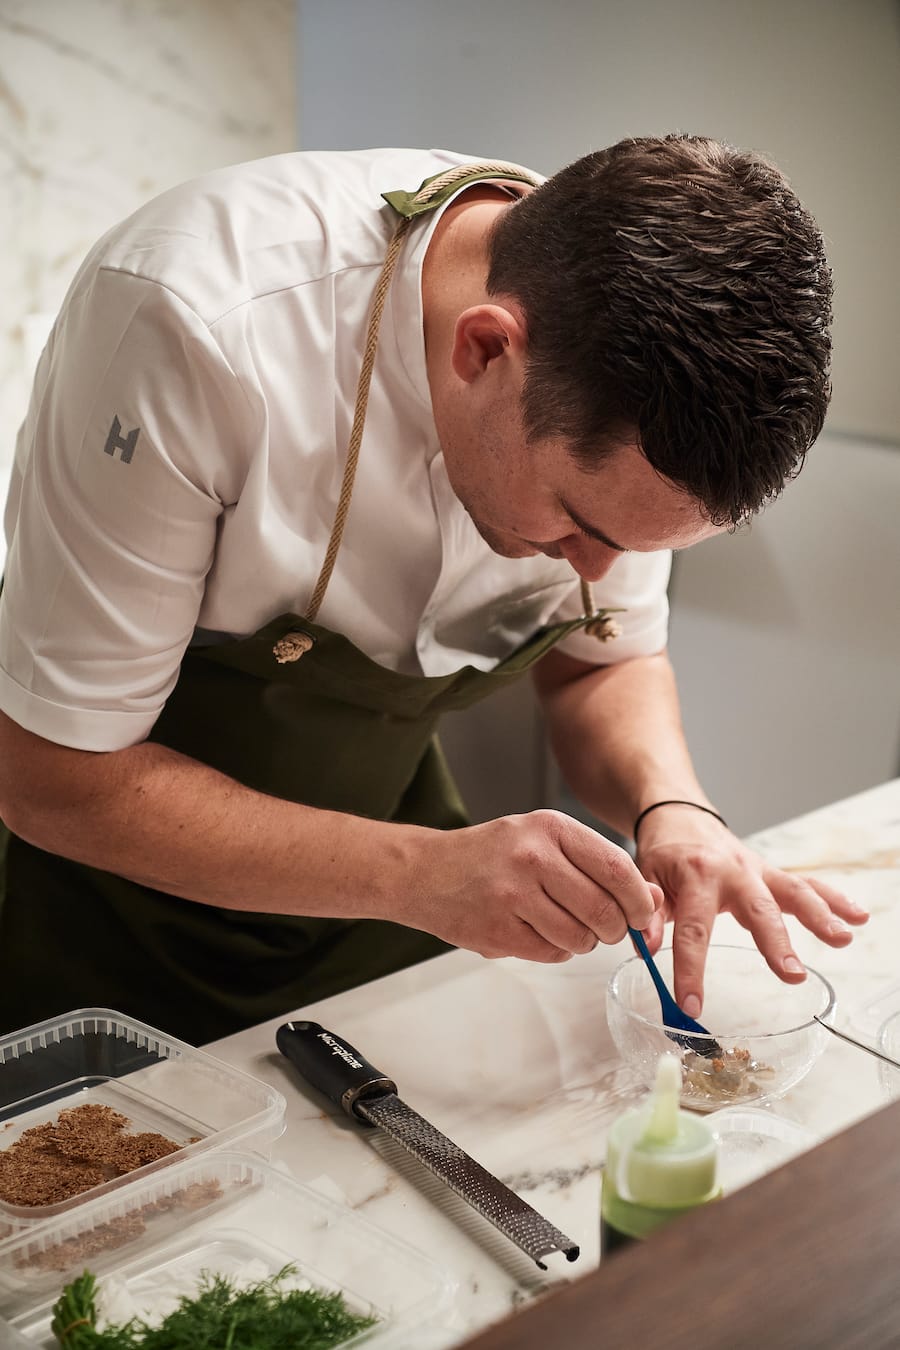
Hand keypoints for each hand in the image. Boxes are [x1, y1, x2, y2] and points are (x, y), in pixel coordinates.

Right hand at [414, 809, 660, 962]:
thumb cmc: (491, 856)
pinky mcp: (497, 930)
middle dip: (615, 929)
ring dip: (583, 942)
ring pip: (580, 937)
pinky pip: (551, 953)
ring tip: (564, 926)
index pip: (617, 868)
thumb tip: (655, 898)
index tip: (644, 914)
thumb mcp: (545, 843)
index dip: (640, 899)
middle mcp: (531, 857)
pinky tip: (536, 932)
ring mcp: (512, 895)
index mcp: (549, 828)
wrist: (425, 872)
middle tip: (607, 930)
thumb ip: (600, 867)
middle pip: (603, 909)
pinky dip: (555, 950)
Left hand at [636, 809, 868, 1015]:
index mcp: (695, 875)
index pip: (693, 929)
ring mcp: (758, 871)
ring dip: (820, 916)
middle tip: (792, 974)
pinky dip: (834, 900)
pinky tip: (857, 918)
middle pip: (757, 910)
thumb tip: (646, 949)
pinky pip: (807, 886)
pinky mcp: (772, 874)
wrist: (681, 817)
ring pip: (793, 892)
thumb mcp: (644, 876)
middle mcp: (733, 872)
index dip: (691, 969)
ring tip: (843, 939)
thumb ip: (650, 913)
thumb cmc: (664, 852)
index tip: (691, 1004)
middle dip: (776, 943)